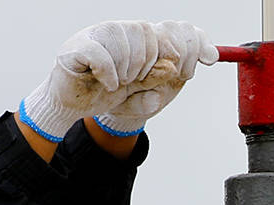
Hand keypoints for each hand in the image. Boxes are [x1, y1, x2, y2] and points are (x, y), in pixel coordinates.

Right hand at [23, 21, 218, 142]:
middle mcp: (123, 30)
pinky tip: (109, 85)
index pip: (174, 29)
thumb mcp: (147, 93)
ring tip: (119, 83)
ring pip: (128, 40)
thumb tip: (174, 69)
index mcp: (145, 39)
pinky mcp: (79, 47)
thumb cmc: (113, 95)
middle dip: (154, 64)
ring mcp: (100, 34)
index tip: (194, 69)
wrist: (79, 106)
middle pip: (151, 33)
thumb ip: (163, 81)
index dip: (189, 46)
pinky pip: (102, 54)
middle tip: (140, 81)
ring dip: (130, 70)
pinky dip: (110, 73)